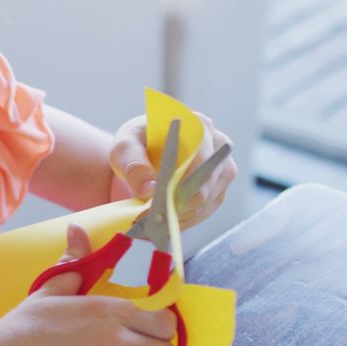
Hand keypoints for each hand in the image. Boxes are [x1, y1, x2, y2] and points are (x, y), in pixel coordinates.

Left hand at [109, 113, 237, 227]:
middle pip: (205, 184)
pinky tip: (165, 220)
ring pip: (207, 201)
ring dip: (179, 215)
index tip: (157, 201)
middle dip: (176, 205)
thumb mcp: (124, 149)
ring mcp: (222, 167)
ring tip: (153, 220)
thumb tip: (149, 190)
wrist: (143, 154)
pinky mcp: (219, 187)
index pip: (198, 159)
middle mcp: (217, 144)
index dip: (180, 184)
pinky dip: (184, 219)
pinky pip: (206, 210)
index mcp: (197, 125)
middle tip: (150, 217)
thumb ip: (134, 166)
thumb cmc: (136, 144)